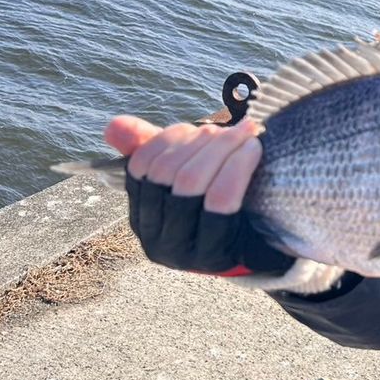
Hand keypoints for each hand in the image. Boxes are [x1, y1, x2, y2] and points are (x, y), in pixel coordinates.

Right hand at [103, 115, 293, 274]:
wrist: (264, 251)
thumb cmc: (222, 207)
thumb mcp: (188, 179)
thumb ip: (152, 149)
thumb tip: (115, 125)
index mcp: (143, 219)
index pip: (141, 167)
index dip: (169, 138)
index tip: (199, 128)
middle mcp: (156, 240)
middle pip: (168, 173)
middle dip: (202, 140)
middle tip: (234, 128)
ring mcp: (183, 252)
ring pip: (191, 183)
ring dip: (222, 147)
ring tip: (247, 133)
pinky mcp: (216, 254)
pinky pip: (221, 199)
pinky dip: (237, 165)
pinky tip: (253, 149)